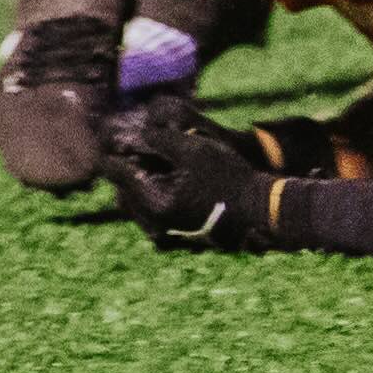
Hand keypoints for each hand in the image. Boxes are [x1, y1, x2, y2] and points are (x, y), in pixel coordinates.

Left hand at [92, 93, 261, 250]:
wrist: (261, 211)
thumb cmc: (230, 177)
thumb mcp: (194, 149)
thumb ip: (158, 139)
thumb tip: (133, 135)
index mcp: (155, 201)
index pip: (116, 172)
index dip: (113, 151)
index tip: (111, 139)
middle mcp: (155, 222)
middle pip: (122, 189)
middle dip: (125, 168)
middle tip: (132, 151)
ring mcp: (164, 233)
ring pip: (134, 204)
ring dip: (136, 184)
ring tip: (150, 166)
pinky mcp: (175, 238)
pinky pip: (149, 215)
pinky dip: (150, 197)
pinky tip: (164, 183)